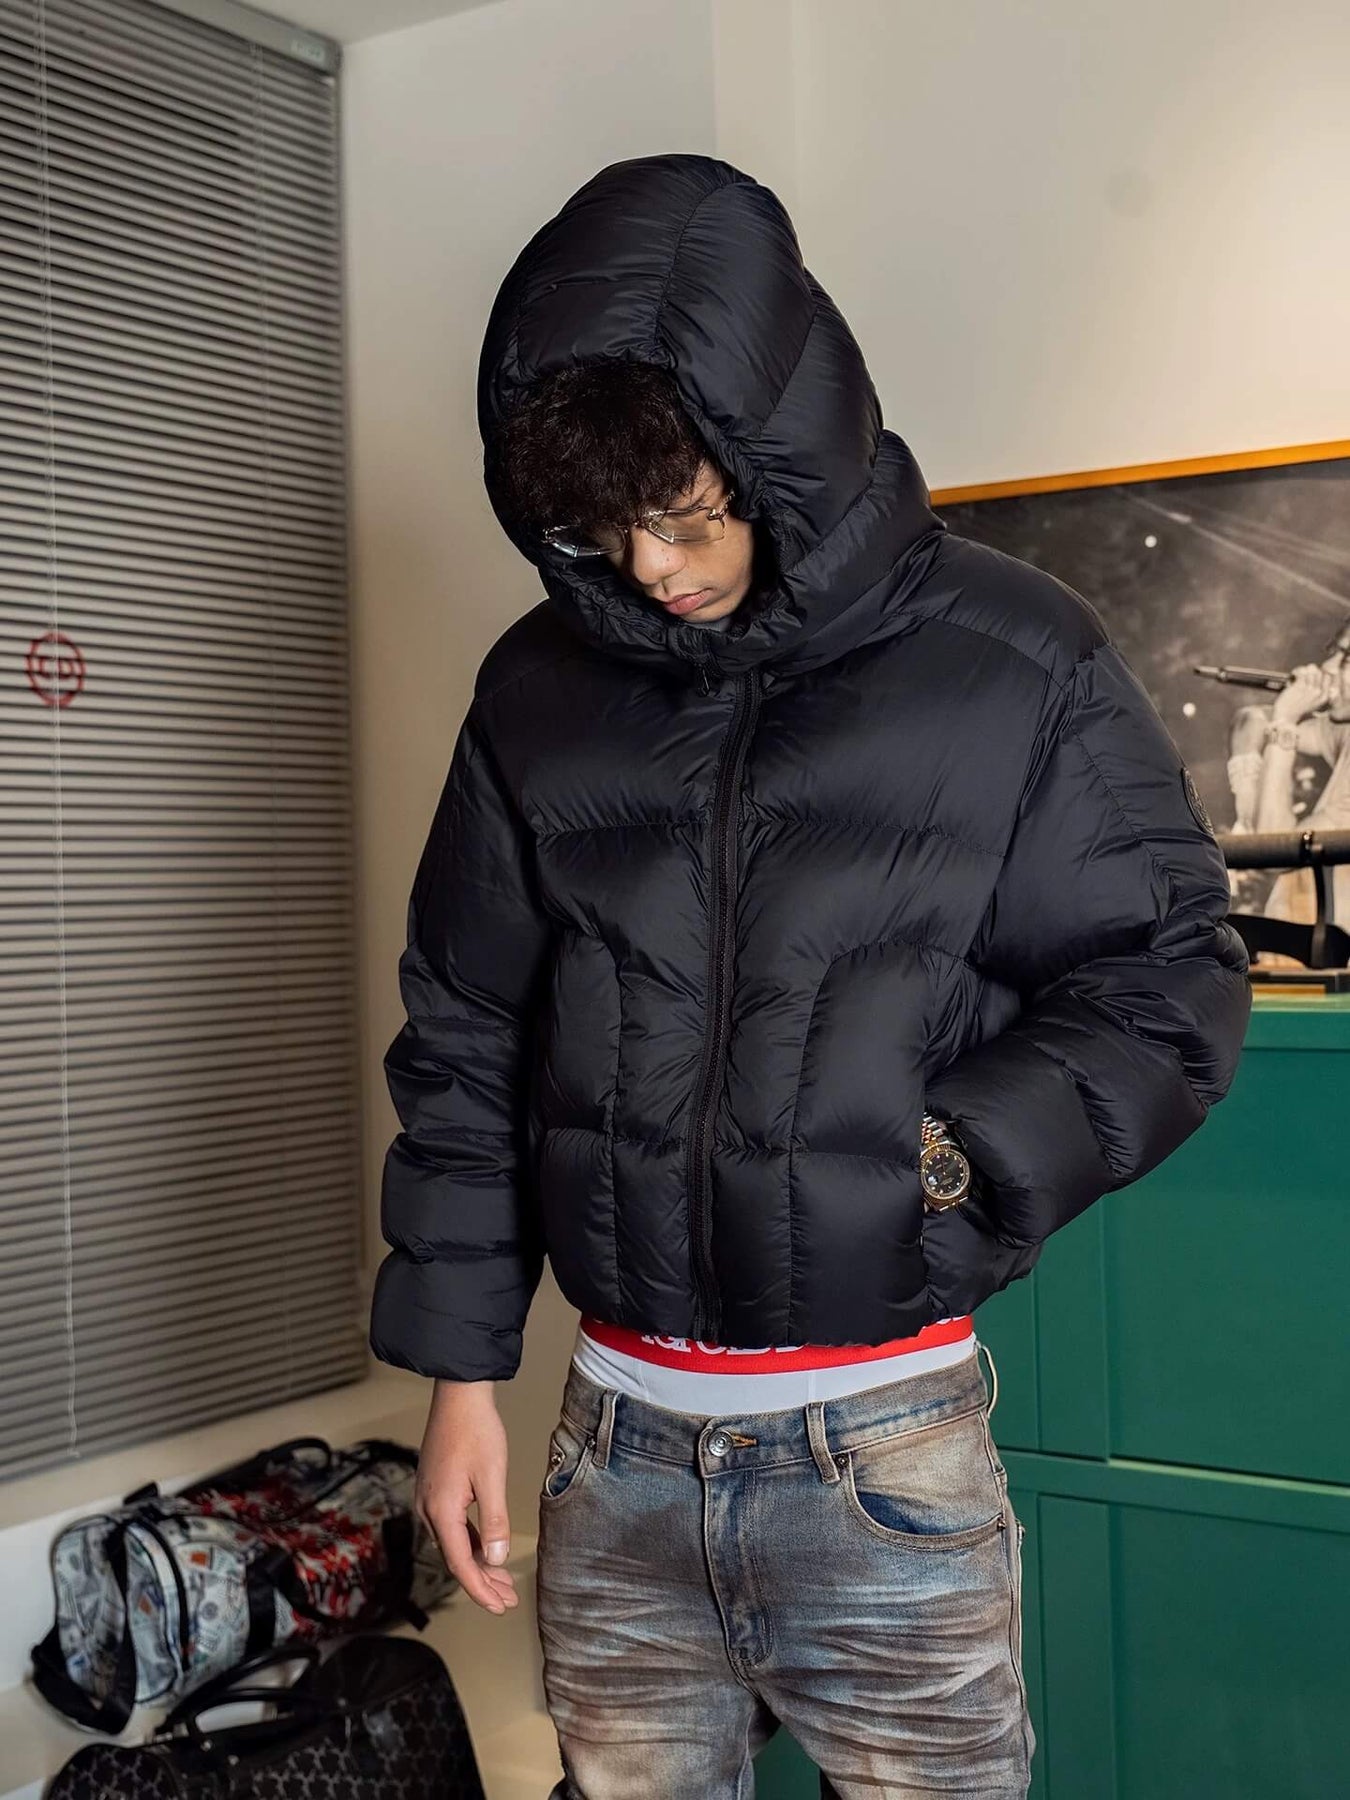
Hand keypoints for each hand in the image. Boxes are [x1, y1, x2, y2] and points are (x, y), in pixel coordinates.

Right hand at [414, 1380, 519, 1616]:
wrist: (458, 1396)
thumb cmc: (476, 1431)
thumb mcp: (492, 1476)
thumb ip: (494, 1521)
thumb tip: (496, 1559)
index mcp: (441, 1510)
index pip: (461, 1564)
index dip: (480, 1590)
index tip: (499, 1607)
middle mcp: (428, 1509)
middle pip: (456, 1558)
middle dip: (482, 1581)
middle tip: (507, 1600)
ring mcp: (429, 1499)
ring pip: (454, 1543)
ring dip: (478, 1563)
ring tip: (502, 1581)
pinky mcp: (435, 1490)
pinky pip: (452, 1527)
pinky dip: (471, 1542)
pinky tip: (487, 1550)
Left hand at [1272, 663, 1332, 725]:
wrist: (1285, 718)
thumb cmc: (1296, 712)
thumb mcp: (1313, 705)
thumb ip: (1318, 694)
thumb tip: (1317, 679)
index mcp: (1323, 697)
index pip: (1327, 678)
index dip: (1320, 674)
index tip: (1312, 676)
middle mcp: (1318, 692)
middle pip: (1319, 672)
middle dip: (1311, 671)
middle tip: (1303, 675)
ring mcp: (1309, 688)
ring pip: (1311, 670)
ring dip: (1303, 670)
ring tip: (1297, 675)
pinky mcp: (1299, 686)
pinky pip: (1301, 672)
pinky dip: (1297, 671)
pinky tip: (1294, 675)